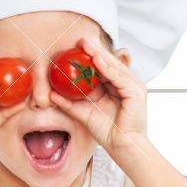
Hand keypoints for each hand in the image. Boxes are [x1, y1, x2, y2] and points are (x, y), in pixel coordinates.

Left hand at [49, 36, 149, 165]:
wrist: (121, 146)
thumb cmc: (107, 131)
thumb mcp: (84, 113)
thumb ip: (69, 103)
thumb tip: (50, 95)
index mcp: (116, 86)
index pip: (103, 67)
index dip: (90, 56)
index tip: (76, 47)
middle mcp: (126, 84)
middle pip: (109, 63)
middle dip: (95, 51)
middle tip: (81, 40)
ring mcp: (133, 87)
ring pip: (114, 67)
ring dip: (101, 55)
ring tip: (88, 46)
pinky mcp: (136, 92)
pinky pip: (120, 77)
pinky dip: (109, 69)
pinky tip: (98, 61)